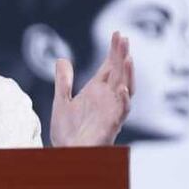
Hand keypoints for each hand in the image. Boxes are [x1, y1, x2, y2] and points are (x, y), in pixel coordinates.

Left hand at [49, 31, 133, 146]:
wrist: (65, 155)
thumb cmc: (67, 132)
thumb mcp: (61, 101)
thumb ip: (63, 81)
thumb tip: (62, 58)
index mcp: (97, 92)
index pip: (109, 67)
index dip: (114, 51)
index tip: (117, 34)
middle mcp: (107, 100)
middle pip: (118, 73)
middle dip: (121, 56)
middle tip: (123, 38)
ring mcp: (111, 112)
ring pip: (125, 89)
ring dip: (127, 74)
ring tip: (128, 58)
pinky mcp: (110, 127)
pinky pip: (121, 113)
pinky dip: (123, 101)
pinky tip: (123, 89)